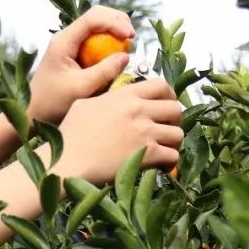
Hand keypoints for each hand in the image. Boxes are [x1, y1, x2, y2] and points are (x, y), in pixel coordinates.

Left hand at [28, 6, 134, 126]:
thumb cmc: (52, 102)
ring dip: (114, 29)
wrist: (33, 112)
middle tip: (131, 38)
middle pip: (96, 15)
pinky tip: (116, 53)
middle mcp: (66, 36)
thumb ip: (104, 72)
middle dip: (117, 21)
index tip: (130, 36)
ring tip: (126, 44)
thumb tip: (126, 56)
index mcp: (64, 41)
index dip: (115, 23)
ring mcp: (69, 42)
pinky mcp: (74, 51)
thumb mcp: (81, 88)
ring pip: (96, 24)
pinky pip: (95, 38)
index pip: (93, 18)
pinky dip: (108, 41)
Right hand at [52, 77, 182, 184]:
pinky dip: (169, 161)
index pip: (161, 85)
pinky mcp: (149, 155)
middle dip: (173, 119)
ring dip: (172, 141)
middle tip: (165, 128)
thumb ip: (106, 98)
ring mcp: (146, 132)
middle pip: (175, 108)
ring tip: (163, 147)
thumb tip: (113, 100)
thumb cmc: (71, 134)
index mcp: (125, 95)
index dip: (168, 95)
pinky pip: (173, 156)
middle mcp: (140, 110)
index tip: (164, 104)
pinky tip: (160, 163)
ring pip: (178, 133)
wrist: (70, 160)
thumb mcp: (85, 104)